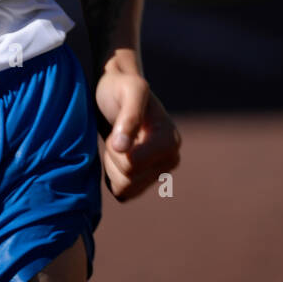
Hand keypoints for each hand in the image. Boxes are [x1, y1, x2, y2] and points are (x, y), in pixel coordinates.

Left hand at [94, 66, 180, 200]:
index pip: (132, 164)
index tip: (117, 128)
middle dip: (113, 157)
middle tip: (115, 134)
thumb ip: (129, 115)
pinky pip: (123, 194)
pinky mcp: (146, 182)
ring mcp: (160, 172)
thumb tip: (122, 148)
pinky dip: (113, 177)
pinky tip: (116, 156)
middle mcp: (171, 159)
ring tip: (117, 143)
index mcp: (170, 140)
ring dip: (112, 166)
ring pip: (125, 189)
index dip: (114, 148)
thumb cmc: (120, 87)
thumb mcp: (129, 89)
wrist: (115, 92)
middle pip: (128, 178)